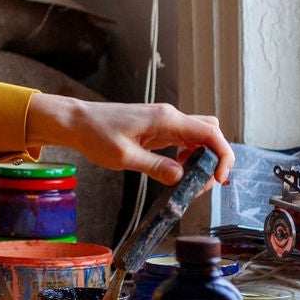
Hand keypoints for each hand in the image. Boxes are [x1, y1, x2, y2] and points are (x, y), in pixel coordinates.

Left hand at [25, 94, 234, 186]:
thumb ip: (154, 167)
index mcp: (165, 119)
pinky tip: (177, 168)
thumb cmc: (95, 134)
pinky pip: (183, 139)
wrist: (76, 121)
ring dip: (202, 156)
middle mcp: (169, 116)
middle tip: (203, 182)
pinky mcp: (157, 128)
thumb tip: (181, 177)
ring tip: (190, 179)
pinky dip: (189, 154)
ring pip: (199, 135)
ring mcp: (164, 121)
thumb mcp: (123, 157)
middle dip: (216, 157)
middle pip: (210, 131)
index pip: (210, 132)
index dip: (223, 155)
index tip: (221, 178)